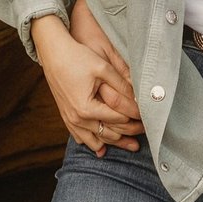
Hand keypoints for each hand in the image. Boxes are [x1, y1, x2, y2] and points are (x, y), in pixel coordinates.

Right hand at [30, 10, 143, 156]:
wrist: (53, 52)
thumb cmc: (77, 57)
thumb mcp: (103, 68)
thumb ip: (122, 85)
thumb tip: (139, 98)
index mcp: (87, 108)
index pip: (119, 119)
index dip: (136, 119)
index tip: (150, 119)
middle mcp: (77, 118)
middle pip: (109, 134)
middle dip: (129, 135)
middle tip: (146, 133)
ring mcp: (70, 119)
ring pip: (95, 140)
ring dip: (114, 143)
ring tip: (131, 145)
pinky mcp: (66, 116)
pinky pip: (80, 136)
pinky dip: (93, 142)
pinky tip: (102, 149)